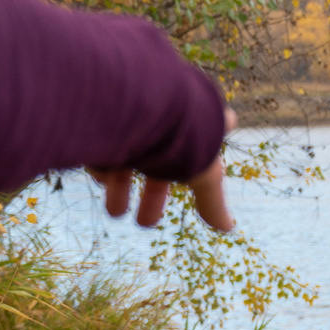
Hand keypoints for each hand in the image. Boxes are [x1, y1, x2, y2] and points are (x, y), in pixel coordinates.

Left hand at [88, 108, 237, 231]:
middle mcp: (160, 124)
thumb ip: (212, 201)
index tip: (203, 165)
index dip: (202, 161)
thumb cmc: (180, 135)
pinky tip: (104, 177)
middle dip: (152, 198)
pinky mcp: (101, 127)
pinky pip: (101, 152)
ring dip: (120, 192)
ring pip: (126, 163)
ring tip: (116, 213)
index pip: (200, 143)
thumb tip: (228, 229)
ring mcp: (130, 125)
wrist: (137, 100)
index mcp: (191, 129)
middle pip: (158, 166)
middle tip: (146, 223)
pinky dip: (102, 168)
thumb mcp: (203, 173)